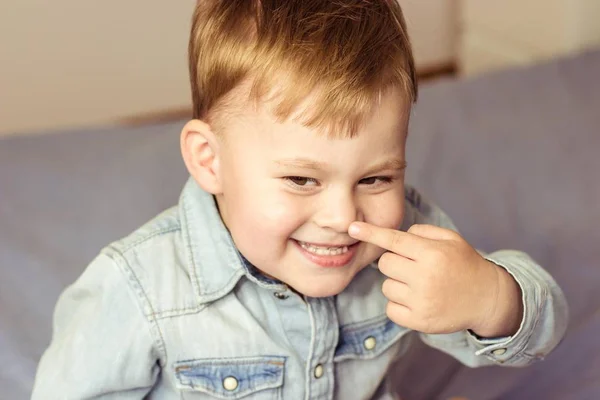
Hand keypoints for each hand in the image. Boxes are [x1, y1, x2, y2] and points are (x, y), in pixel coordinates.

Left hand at [348, 222, 521, 335]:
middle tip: (413, 266)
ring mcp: (422, 301)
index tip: (351, 228)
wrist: (488, 299)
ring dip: (398, 284)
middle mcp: (426, 277)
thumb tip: (394, 237)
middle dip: (395, 262)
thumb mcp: (451, 239)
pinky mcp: (419, 322)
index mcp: (432, 254)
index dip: (371, 233)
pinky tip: (417, 301)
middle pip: (385, 263)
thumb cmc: (464, 264)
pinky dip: (399, 305)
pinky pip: (390, 309)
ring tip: (420, 285)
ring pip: (386, 286)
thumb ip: (422, 232)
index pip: (394, 240)